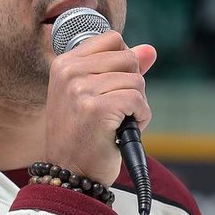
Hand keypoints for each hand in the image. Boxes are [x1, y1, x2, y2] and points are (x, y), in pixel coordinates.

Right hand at [45, 31, 156, 187]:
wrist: (70, 174)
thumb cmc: (82, 138)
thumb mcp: (95, 95)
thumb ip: (121, 69)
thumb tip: (150, 50)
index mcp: (64, 64)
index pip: (112, 40)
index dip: (124, 65)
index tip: (112, 89)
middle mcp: (69, 72)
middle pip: (128, 58)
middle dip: (132, 86)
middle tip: (115, 111)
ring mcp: (81, 90)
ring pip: (136, 81)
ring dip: (136, 105)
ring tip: (116, 123)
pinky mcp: (97, 109)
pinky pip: (138, 101)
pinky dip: (140, 118)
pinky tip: (122, 131)